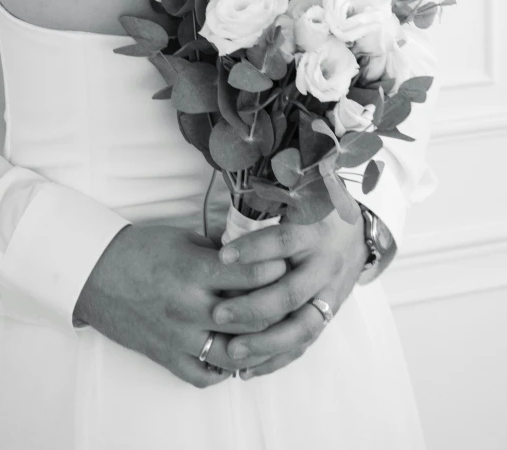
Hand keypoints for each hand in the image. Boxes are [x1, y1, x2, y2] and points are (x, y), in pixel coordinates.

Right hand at [74, 224, 286, 387]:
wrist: (96, 273)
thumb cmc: (140, 250)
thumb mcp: (184, 239)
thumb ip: (220, 253)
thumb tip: (254, 257)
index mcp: (195, 272)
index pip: (252, 276)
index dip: (275, 269)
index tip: (284, 263)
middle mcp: (190, 308)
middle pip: (253, 318)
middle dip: (275, 308)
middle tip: (285, 298)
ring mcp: (178, 337)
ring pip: (235, 354)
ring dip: (256, 345)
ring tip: (267, 331)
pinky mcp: (166, 356)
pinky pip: (203, 376)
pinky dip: (223, 369)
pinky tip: (234, 355)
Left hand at [211, 207, 368, 378]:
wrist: (354, 234)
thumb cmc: (312, 216)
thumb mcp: (296, 203)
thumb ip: (267, 210)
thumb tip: (225, 224)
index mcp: (313, 233)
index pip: (283, 241)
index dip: (253, 250)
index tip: (222, 257)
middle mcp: (324, 266)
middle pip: (291, 293)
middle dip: (253, 307)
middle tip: (218, 313)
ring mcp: (330, 294)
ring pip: (301, 327)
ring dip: (265, 343)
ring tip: (232, 351)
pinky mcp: (329, 316)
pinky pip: (304, 344)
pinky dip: (277, 360)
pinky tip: (248, 370)